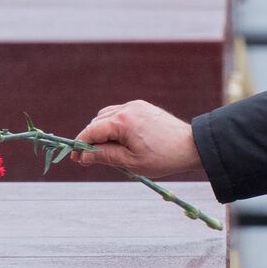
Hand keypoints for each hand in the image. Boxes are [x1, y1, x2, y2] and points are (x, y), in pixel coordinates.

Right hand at [73, 100, 203, 178]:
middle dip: (91, 139)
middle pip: (97, 122)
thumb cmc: (163, 157)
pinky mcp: (143, 107)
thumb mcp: (130, 162)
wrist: (191, 146)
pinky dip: (114, 126)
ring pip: (107, 116)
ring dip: (102, 131)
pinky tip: (120, 141)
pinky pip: (120, 114)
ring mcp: (136, 105)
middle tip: (91, 159)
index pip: (91, 130)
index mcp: (123, 121)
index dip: (80, 145)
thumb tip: (82, 156)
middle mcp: (127, 108)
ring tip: (108, 152)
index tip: (75, 159)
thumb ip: (104, 156)